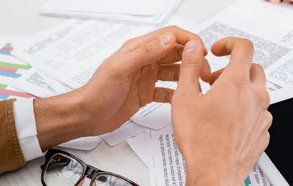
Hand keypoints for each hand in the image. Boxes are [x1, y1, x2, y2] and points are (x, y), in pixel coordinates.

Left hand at [33, 26, 207, 149]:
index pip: (168, 35)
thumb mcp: (120, 69)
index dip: (187, 39)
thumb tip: (168, 39)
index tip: (200, 50)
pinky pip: (166, 90)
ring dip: (187, 75)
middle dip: (192, 58)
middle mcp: (143, 61)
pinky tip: (184, 98)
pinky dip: (177, 92)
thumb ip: (145, 53)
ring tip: (199, 83)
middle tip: (205, 70)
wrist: (86, 116)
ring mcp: (145, 77)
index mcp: (137, 50)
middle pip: (175, 52)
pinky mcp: (145, 93)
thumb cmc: (97, 92)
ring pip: (173, 71)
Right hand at [171, 38, 271, 184]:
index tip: (220, 50)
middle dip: (232, 69)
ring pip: (256, 91)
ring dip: (240, 90)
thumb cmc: (200, 141)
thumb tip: (195, 49)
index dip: (230, 43)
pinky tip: (226, 121)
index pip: (244, 47)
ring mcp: (262, 115)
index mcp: (236, 84)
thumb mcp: (184, 98)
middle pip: (253, 68)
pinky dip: (245, 109)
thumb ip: (191, 68)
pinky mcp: (263, 131)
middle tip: (214, 80)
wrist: (214, 172)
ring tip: (218, 103)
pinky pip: (258, 112)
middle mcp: (255, 97)